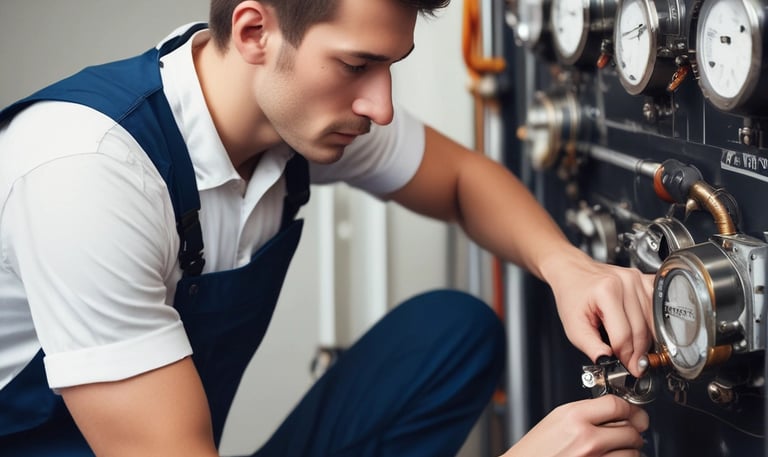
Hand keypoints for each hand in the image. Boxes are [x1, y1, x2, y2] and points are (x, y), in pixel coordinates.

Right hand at [501, 395, 648, 456]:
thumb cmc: (535, 449)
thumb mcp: (556, 420)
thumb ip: (586, 412)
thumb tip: (615, 411)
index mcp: (574, 417)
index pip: (616, 405)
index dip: (631, 408)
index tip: (634, 412)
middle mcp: (586, 438)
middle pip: (630, 429)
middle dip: (635, 431)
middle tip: (632, 431)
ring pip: (632, 452)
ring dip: (632, 450)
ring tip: (624, 448)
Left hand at [542, 249, 654, 376]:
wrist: (573, 271)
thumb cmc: (572, 294)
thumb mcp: (573, 325)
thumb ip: (591, 346)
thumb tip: (608, 362)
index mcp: (607, 292)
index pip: (624, 335)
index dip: (625, 357)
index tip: (628, 368)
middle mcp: (626, 283)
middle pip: (641, 331)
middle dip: (637, 353)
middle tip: (633, 365)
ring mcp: (638, 280)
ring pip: (653, 323)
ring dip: (646, 341)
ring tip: (634, 351)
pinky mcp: (645, 281)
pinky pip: (657, 309)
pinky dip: (653, 325)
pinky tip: (643, 333)